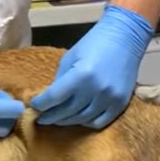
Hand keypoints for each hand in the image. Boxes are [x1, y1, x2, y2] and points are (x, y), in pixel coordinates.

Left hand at [31, 5, 153, 128]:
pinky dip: (86, 123)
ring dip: (67, 121)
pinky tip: (79, 119)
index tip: (33, 106)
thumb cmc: (94, 43)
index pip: (53, 98)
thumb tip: (50, 99)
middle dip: (51, 116)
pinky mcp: (120, 103)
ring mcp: (109, 99)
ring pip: (82, 120)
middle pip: (66, 112)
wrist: (126, 37)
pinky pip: (100, 122)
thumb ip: (60, 80)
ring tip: (58, 120)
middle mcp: (95, 90)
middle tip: (41, 119)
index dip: (40, 104)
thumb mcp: (70, 57)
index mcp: (80, 75)